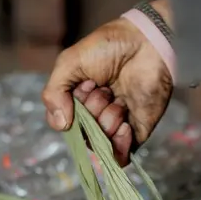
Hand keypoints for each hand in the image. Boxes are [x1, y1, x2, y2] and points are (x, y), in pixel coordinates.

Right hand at [42, 0, 172, 165]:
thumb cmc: (109, 47)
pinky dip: (118, 146)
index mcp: (79, 100)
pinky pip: (121, 155)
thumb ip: (54, 93)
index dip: (67, 110)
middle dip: (89, 112)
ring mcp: (117, 124)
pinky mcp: (137, 131)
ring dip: (106, 121)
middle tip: (102, 89)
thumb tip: (61, 125)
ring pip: (101, 145)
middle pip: (82, 134)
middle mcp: (96, 115)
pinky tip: (123, 125)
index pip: (64, 123)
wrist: (146, 43)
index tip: (82, 86)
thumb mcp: (69, 63)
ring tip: (117, 98)